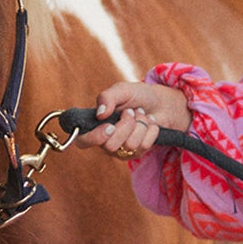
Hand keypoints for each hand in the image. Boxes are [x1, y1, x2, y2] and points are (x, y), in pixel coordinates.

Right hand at [74, 79, 191, 159]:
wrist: (160, 102)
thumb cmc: (136, 96)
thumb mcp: (121, 90)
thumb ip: (107, 97)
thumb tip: (100, 114)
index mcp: (95, 125)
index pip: (83, 141)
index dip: (94, 137)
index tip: (110, 126)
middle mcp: (105, 141)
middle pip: (110, 145)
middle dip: (126, 125)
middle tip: (131, 111)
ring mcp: (122, 149)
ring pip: (130, 145)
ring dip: (140, 124)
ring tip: (141, 114)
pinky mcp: (137, 153)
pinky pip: (144, 146)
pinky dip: (150, 129)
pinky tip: (149, 122)